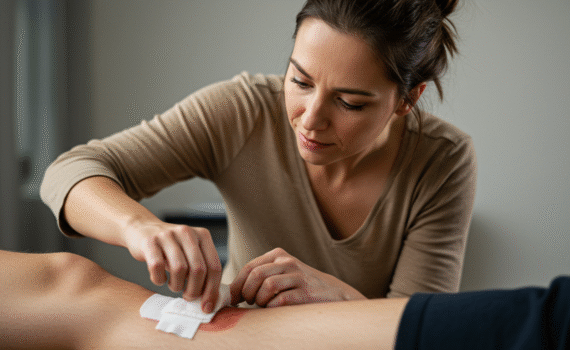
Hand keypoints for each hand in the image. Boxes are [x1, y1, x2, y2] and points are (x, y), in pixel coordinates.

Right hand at [122, 219, 221, 312]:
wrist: (142, 229)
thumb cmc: (171, 248)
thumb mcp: (191, 253)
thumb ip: (203, 270)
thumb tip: (210, 300)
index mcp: (203, 235)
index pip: (214, 266)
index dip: (212, 290)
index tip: (207, 307)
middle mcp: (187, 232)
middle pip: (199, 269)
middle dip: (194, 290)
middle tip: (188, 297)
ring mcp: (167, 235)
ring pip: (179, 269)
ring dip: (176, 285)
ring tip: (173, 285)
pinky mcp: (149, 242)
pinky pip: (157, 267)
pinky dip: (159, 279)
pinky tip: (160, 278)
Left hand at [230, 248, 365, 306]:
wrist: (333, 292)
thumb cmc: (300, 285)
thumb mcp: (281, 273)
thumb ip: (261, 276)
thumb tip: (232, 291)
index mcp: (278, 256)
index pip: (250, 267)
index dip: (238, 284)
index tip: (234, 297)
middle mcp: (288, 262)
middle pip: (256, 275)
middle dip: (247, 292)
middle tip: (248, 302)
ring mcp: (298, 277)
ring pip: (267, 286)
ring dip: (259, 300)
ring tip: (262, 305)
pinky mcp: (305, 293)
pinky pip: (280, 300)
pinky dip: (272, 307)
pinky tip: (275, 308)